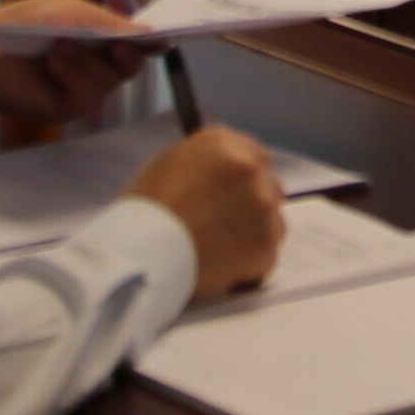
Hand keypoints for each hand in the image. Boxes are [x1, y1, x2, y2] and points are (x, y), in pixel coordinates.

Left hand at [0, 0, 148, 119]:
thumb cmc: (22, 24)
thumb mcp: (71, 11)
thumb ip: (111, 23)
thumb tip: (153, 35)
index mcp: (95, 37)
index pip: (133, 41)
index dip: (152, 40)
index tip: (166, 35)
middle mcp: (93, 64)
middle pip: (132, 64)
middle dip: (129, 53)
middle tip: (117, 44)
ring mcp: (82, 87)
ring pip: (112, 79)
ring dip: (88, 60)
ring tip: (61, 47)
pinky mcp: (67, 107)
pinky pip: (88, 94)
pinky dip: (73, 75)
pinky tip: (53, 65)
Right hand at [126, 123, 283, 301]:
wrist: (140, 257)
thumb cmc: (144, 213)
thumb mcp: (167, 165)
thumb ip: (204, 162)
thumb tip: (219, 172)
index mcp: (224, 145)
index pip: (255, 156)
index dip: (244, 179)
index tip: (235, 195)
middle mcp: (250, 170)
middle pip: (269, 187)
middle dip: (252, 206)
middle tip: (224, 225)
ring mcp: (263, 210)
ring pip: (273, 223)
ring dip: (254, 235)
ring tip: (219, 250)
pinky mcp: (265, 248)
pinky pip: (266, 257)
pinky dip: (250, 265)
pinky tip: (222, 268)